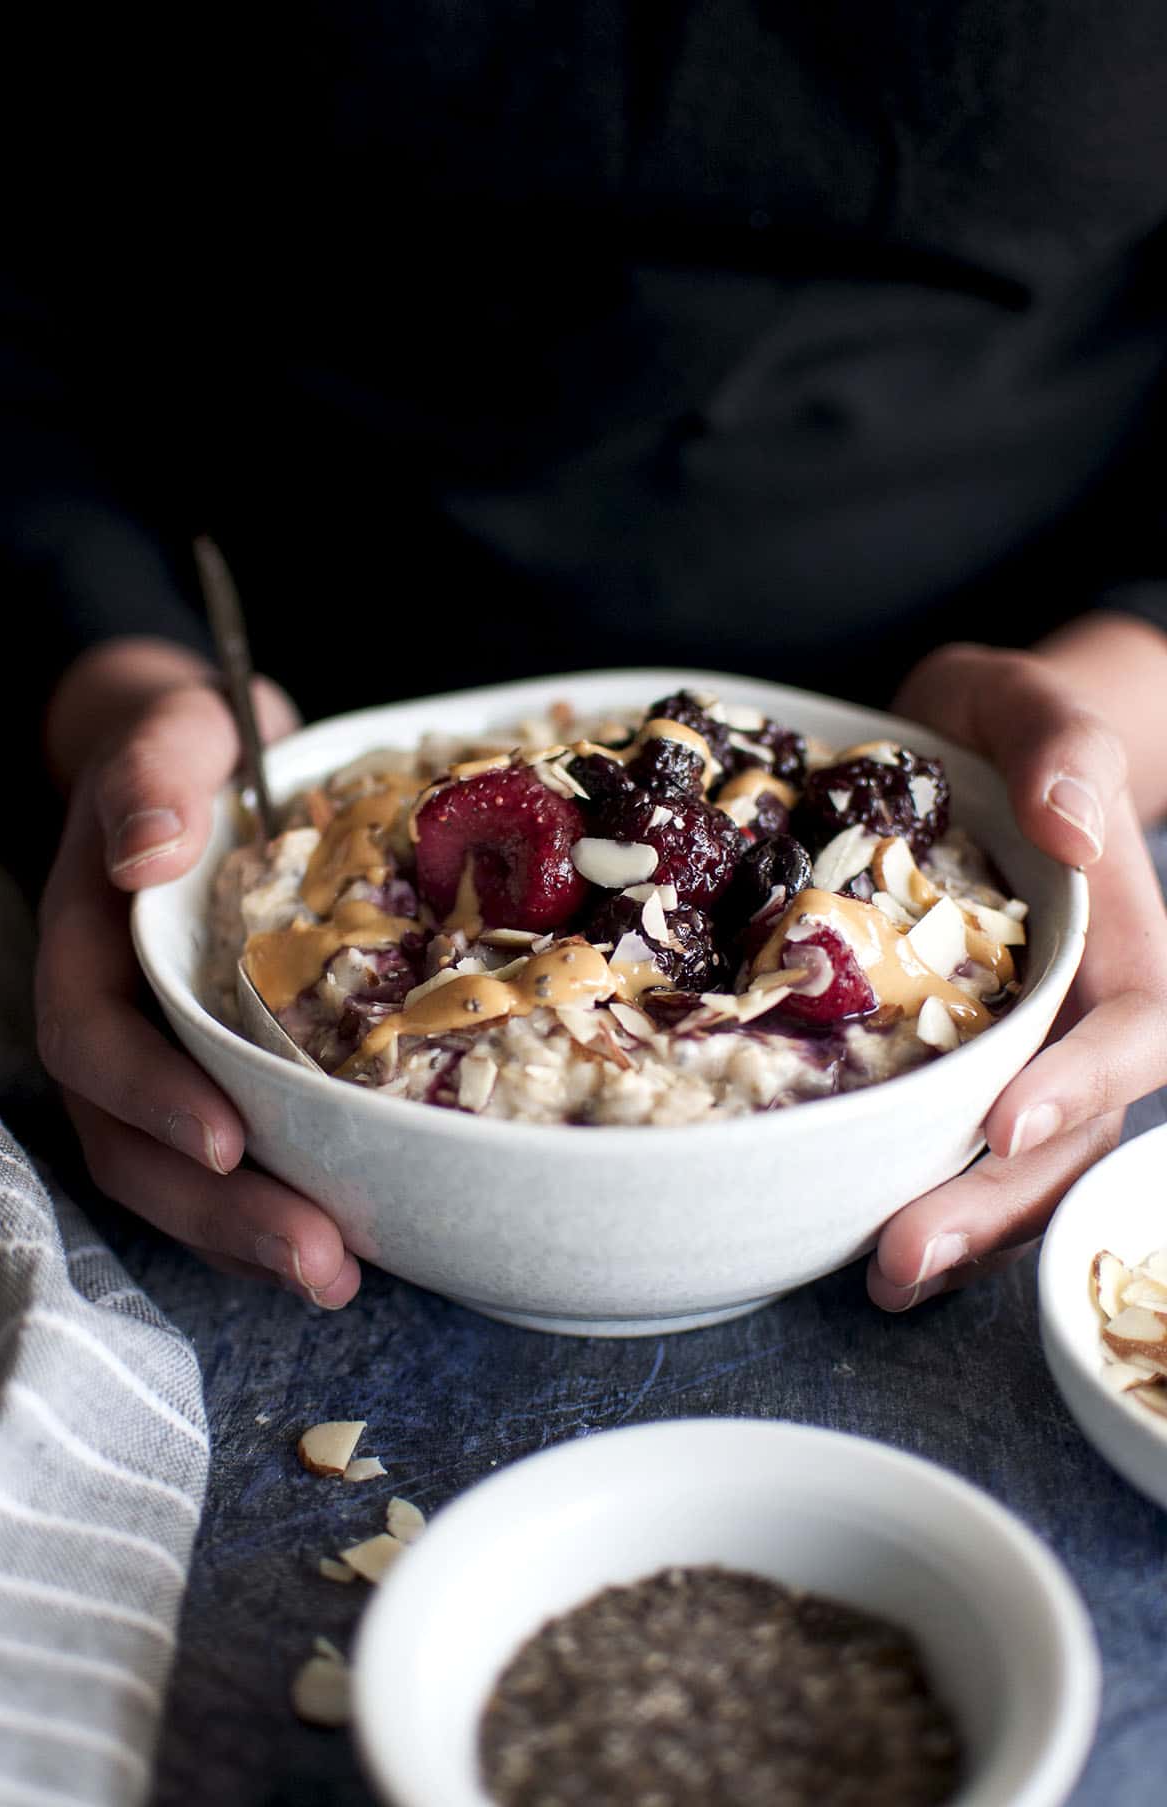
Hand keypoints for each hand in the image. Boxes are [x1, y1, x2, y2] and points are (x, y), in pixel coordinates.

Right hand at [36, 638, 361, 1306]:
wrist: (208, 760)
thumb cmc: (187, 747)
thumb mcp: (169, 734)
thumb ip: (151, 777)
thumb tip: (146, 852)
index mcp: (90, 948)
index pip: (95, 1040)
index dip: (149, 1099)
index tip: (224, 1143)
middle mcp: (119, 1017)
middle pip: (134, 1141)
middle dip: (217, 1211)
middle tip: (315, 1261)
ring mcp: (165, 1054)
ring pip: (178, 1172)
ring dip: (251, 1234)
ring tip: (337, 1278)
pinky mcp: (222, 1071)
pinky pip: (229, 1159)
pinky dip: (278, 1204)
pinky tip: (348, 1245)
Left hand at [867, 635, 1166, 1309]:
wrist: (960, 744)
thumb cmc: (1001, 724)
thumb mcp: (1029, 704)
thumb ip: (1061, 745)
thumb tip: (1070, 822)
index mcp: (1115, 936)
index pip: (1130, 1025)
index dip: (1080, 1082)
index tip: (1004, 1124)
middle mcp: (1078, 1009)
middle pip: (1073, 1126)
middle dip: (1000, 1199)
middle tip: (906, 1250)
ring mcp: (1023, 1047)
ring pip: (1023, 1162)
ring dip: (965, 1229)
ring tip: (884, 1277)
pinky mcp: (961, 1064)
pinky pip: (962, 1147)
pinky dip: (928, 1201)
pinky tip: (865, 1254)